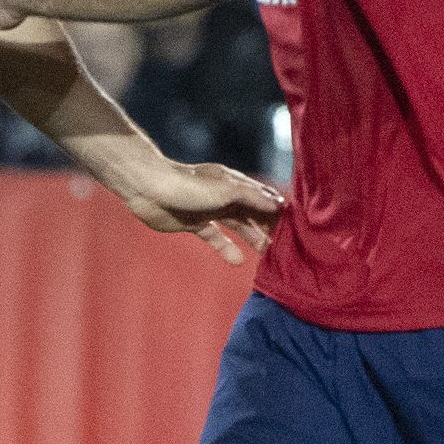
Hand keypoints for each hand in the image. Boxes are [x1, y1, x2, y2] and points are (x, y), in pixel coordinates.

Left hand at [123, 160, 283, 266]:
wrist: (148, 189)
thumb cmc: (187, 186)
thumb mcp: (225, 190)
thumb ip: (252, 198)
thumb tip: (279, 204)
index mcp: (234, 183)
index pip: (262, 197)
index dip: (278, 211)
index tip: (296, 228)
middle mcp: (224, 195)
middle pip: (252, 213)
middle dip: (268, 227)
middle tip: (285, 247)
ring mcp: (208, 209)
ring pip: (237, 225)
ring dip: (252, 237)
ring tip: (268, 254)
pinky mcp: (193, 223)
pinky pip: (215, 237)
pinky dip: (226, 247)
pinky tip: (237, 260)